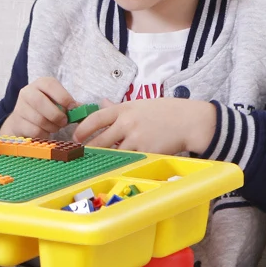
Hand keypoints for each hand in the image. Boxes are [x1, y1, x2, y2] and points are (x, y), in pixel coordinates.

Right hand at [0, 77, 76, 138]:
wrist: (22, 121)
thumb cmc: (46, 110)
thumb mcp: (58, 103)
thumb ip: (72, 106)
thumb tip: (86, 111)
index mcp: (41, 83)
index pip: (50, 85)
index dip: (63, 97)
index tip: (72, 108)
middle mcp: (27, 92)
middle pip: (41, 102)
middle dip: (56, 115)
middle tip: (64, 122)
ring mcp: (20, 107)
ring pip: (39, 120)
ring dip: (52, 127)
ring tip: (54, 127)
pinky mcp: (17, 122)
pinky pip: (35, 131)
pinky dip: (44, 134)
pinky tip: (45, 132)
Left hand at [72, 98, 216, 154]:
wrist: (190, 121)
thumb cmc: (166, 111)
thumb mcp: (140, 104)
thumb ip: (119, 107)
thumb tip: (101, 103)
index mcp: (124, 108)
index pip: (96, 118)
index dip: (82, 129)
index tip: (75, 137)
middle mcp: (127, 122)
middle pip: (100, 140)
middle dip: (89, 149)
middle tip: (82, 155)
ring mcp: (136, 138)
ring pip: (113, 153)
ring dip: (105, 158)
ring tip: (97, 162)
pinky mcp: (145, 152)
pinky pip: (129, 160)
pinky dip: (123, 162)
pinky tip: (119, 163)